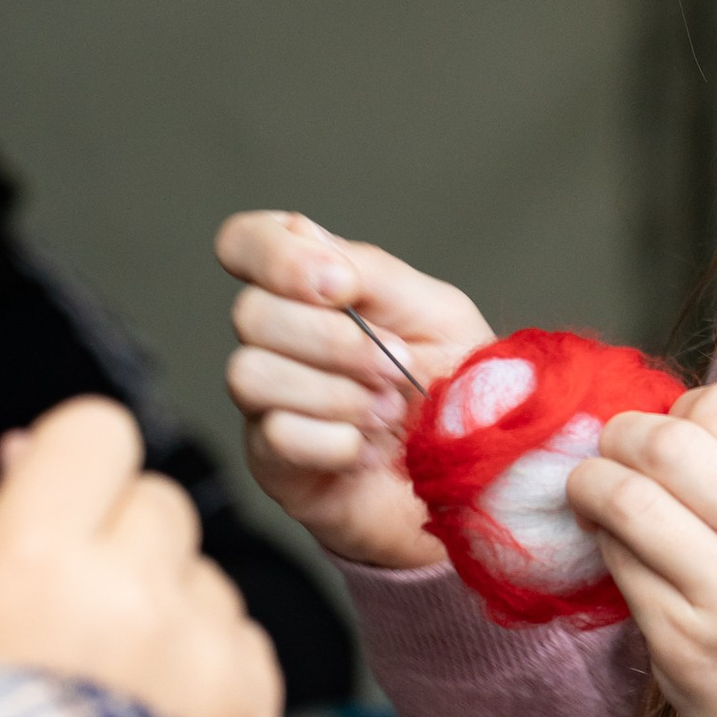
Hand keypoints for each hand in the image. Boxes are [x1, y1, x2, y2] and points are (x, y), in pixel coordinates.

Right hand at [0, 398, 282, 716]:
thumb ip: (8, 537)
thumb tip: (33, 448)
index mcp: (36, 560)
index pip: (99, 433)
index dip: (80, 467)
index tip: (63, 504)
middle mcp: (132, 590)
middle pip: (161, 502)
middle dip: (128, 542)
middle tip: (82, 616)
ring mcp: (205, 651)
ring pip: (209, 577)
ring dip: (175, 611)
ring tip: (118, 693)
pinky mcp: (255, 707)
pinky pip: (247, 641)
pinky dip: (216, 670)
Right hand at [216, 208, 491, 570]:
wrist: (471, 477)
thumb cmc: (453, 392)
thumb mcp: (436, 315)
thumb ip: (374, 272)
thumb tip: (309, 239)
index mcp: (312, 289)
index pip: (245, 242)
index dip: (276, 255)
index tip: (341, 285)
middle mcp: (277, 339)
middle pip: (250, 313)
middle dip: (336, 341)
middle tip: (399, 367)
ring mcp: (266, 402)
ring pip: (250, 374)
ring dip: (335, 393)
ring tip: (389, 412)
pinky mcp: (272, 462)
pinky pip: (275, 435)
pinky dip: (334, 442)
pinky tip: (367, 451)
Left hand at [565, 381, 716, 716]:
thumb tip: (656, 416)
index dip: (681, 409)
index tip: (672, 432)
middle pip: (668, 444)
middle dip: (622, 436)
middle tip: (614, 451)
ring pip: (628, 499)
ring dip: (591, 482)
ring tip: (593, 489)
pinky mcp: (683, 643)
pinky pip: (618, 563)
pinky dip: (604, 540)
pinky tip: (616, 544)